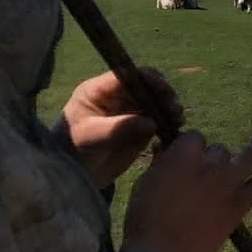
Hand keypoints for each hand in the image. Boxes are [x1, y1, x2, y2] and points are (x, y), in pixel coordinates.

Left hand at [58, 67, 183, 187]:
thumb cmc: (73, 150)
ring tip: (178, 119)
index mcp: (100, 90)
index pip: (127, 75)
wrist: (73, 175)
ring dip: (169, 108)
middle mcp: (117, 97)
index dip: (147, 78)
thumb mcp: (92, 136)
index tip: (162, 87)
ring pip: (156, 102)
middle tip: (174, 108)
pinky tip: (175, 129)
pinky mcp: (139, 128)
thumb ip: (120, 127)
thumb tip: (151, 123)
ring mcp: (130, 112)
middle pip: (146, 86)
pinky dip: (169, 123)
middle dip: (163, 94)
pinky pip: (159, 120)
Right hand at [122, 129, 251, 251]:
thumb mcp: (146, 182)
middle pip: (219, 150)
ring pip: (248, 155)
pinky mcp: (241, 203)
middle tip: (205, 176)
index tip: (188, 157)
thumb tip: (167, 149)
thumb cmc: (146, 218)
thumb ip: (163, 162)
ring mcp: (229, 182)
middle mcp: (210, 163)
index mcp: (184, 154)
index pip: (195, 137)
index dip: (191, 147)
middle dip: (213, 158)